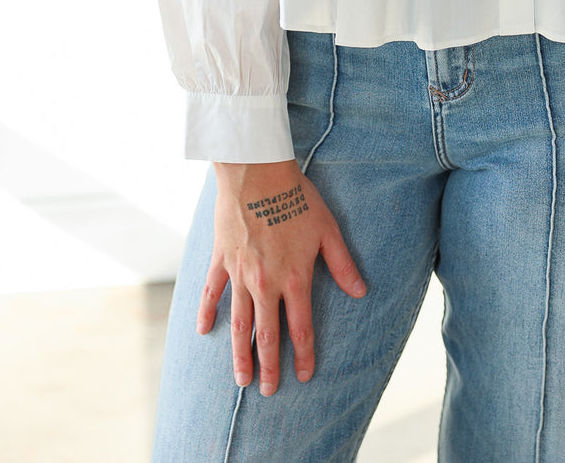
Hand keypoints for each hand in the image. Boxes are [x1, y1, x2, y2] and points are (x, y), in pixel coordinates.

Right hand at [198, 160, 365, 395]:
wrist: (258, 173)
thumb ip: (342, 264)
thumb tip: (361, 292)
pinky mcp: (221, 259)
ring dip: (240, 353)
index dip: (304, 354)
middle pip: (267, 335)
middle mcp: (265, 283)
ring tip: (241, 379)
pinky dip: (207, 313)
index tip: (305, 376)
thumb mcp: (327, 230)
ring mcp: (240, 274)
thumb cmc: (297, 198)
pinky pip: (211, 292)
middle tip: (268, 391)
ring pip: (239, 323)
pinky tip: (203, 331)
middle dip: (269, 366)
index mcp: (294, 278)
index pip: (300, 327)